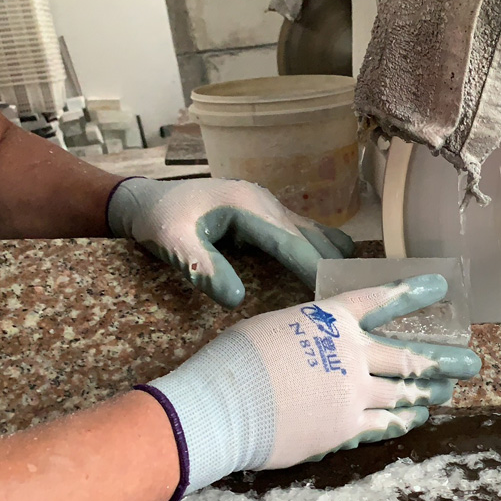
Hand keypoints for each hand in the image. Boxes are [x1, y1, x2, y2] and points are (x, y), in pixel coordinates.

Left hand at [107, 176, 353, 307]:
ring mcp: (269, 207)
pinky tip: (334, 273)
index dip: (313, 268)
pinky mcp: (267, 216)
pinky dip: (320, 252)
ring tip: (355, 289)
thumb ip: (203, 268)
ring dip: (331, 259)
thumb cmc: (158, 221)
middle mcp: (265, 203)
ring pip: (313, 234)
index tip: (334, 294)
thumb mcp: (172, 244)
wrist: (145, 200)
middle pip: (311, 236)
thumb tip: (237, 299)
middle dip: (332, 266)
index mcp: (247, 206)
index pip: (289, 241)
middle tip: (356, 299)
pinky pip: (303, 234)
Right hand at [135, 274, 480, 500]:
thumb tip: (322, 346)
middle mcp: (350, 354)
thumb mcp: (275, 327)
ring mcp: (352, 394)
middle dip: (444, 359)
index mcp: (330, 320)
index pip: (380, 300)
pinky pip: (384, 424)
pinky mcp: (344, 429)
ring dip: (429, 392)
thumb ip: (310, 334)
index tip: (440, 287)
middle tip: (471, 362)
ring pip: (403, 393)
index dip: (412, 293)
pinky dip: (402, 420)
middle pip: (408, 355)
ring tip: (448, 392)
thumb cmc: (236, 361)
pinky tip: (414, 418)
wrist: (222, 408)